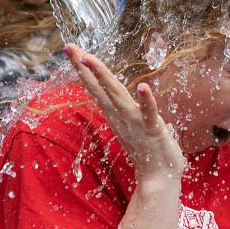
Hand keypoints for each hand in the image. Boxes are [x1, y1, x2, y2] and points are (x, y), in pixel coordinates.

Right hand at [65, 43, 185, 189]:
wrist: (159, 180)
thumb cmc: (148, 152)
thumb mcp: (133, 126)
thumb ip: (129, 111)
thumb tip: (131, 98)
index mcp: (116, 114)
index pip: (96, 87)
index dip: (84, 68)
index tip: (70, 49)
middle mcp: (121, 116)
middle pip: (100, 87)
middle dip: (85, 67)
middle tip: (70, 48)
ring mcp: (136, 123)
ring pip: (117, 96)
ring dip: (104, 77)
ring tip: (91, 59)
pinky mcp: (153, 130)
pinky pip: (149, 113)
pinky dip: (147, 101)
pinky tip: (144, 87)